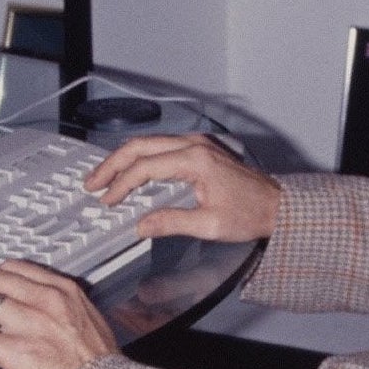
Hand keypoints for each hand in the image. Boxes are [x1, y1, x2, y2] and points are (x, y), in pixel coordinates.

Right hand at [85, 133, 281, 242]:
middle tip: (92, 182)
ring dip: (124, 158)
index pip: (145, 167)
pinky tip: (131, 172)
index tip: (107, 199)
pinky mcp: (199, 149)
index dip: (121, 184)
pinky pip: (161, 147)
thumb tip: (141, 225)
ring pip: (149, 142)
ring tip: (104, 177)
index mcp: (195, 160)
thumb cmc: (250, 213)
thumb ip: (172, 223)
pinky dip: (140, 157)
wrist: (277, 205)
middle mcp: (194, 145)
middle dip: (112, 164)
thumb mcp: (209, 225)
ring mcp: (197, 144)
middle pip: (141, 145)